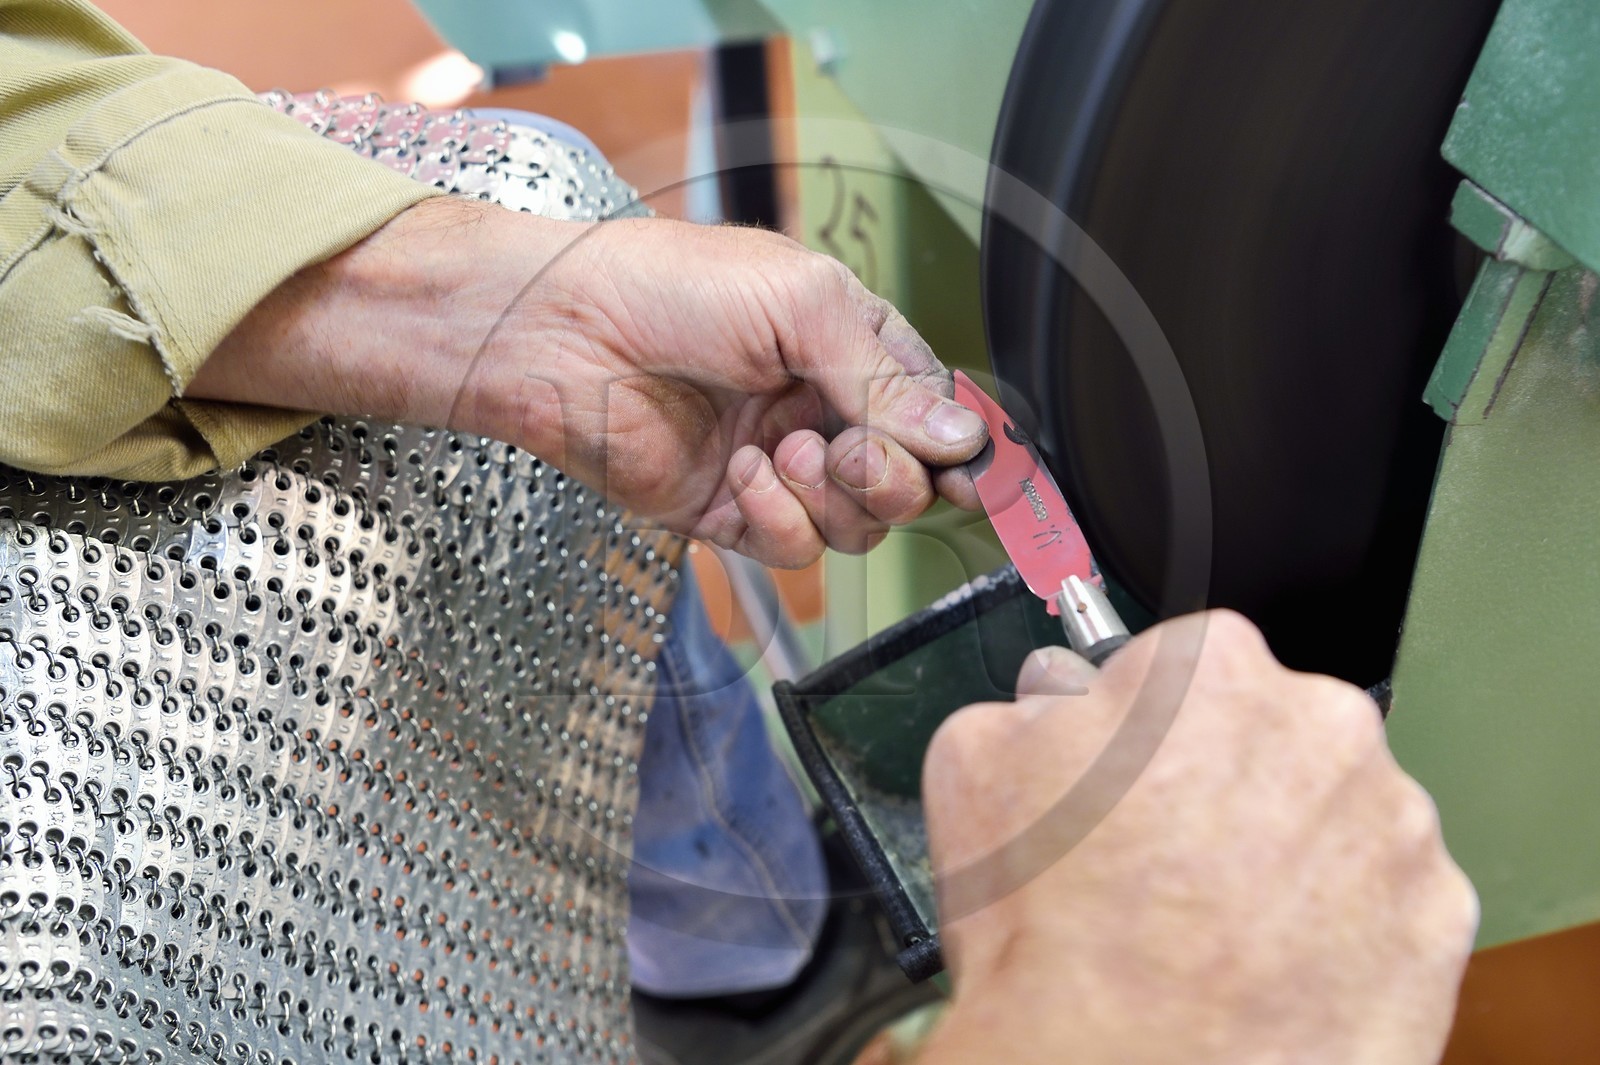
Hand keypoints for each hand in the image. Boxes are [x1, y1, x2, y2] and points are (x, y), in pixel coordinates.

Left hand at [193, 198, 985, 566]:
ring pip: (854, 526)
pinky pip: (790, 549)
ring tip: (784, 449)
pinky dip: (778, 519)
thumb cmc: (669, 287)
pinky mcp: (728, 513)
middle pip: (905, 484)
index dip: (959, 449)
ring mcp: (776, 467)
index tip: (974, 472)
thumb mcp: (802, 305)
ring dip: (831, 496)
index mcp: (846, 348)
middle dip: (892, 476)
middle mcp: (818, 411)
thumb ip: (886, 379)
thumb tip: (963, 436)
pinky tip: (743, 473)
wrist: (563, 331)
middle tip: (853, 450)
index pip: (932, 415)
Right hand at [917, 611, 1476, 1064]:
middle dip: (1226, 783)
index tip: (1128, 781)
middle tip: (1165, 863)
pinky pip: (1387, 905)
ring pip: (1336, 818)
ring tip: (1214, 929)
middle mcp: (1324, 725)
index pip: (1184, 668)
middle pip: (1273, 734)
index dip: (1143, 732)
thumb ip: (1031, 704)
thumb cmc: (1050, 933)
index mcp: (1213, 668)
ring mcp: (1394, 826)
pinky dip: (1341, 931)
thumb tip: (1058, 701)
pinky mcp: (1438, 922)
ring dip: (1289, 855)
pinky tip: (1269, 968)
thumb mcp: (973, 766)